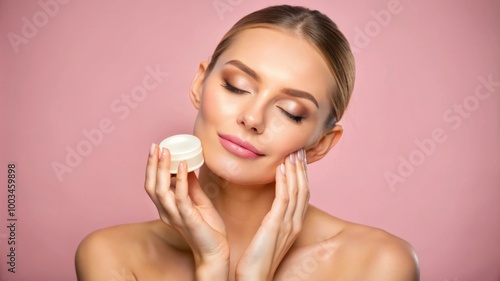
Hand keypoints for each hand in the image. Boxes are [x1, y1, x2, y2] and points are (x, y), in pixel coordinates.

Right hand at [144, 144, 228, 277]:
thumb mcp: (199, 202)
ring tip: (166, 152)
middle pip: (152, 186)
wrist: (215, 251)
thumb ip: (191, 186)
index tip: (156, 149)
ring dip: (163, 169)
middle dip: (152, 165)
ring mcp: (175, 216)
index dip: (152, 167)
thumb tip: (188, 166)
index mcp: (167, 208)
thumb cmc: (207, 229)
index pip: (153, 185)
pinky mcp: (188, 219)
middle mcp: (166, 212)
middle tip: (155, 146)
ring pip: (161, 190)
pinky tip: (184, 165)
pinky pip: (181, 198)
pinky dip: (181, 180)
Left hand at [235, 149, 308, 280]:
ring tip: (292, 153)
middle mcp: (295, 222)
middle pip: (303, 189)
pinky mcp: (276, 225)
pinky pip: (283, 198)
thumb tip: (271, 207)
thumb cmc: (258, 258)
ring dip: (295, 170)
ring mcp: (288, 224)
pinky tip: (281, 168)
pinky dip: (284, 181)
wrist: (255, 277)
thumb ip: (274, 219)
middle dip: (302, 168)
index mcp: (294, 224)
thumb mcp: (270, 234)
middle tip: (299, 149)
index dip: (302, 175)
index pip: (302, 193)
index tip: (298, 158)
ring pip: (296, 190)